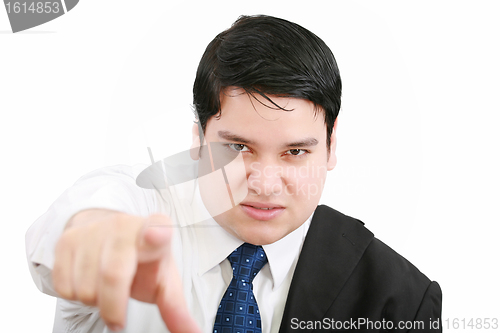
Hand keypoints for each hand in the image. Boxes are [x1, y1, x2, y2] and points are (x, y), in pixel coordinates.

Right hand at [52, 209, 199, 331]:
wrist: (111, 235)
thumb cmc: (144, 262)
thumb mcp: (163, 281)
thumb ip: (176, 309)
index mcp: (156, 231)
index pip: (157, 229)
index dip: (156, 233)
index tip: (156, 236)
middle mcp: (124, 225)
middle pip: (113, 275)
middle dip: (114, 308)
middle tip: (118, 319)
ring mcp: (94, 229)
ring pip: (86, 287)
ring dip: (94, 300)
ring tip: (106, 288)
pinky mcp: (68, 239)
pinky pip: (64, 286)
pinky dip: (75, 294)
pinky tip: (89, 280)